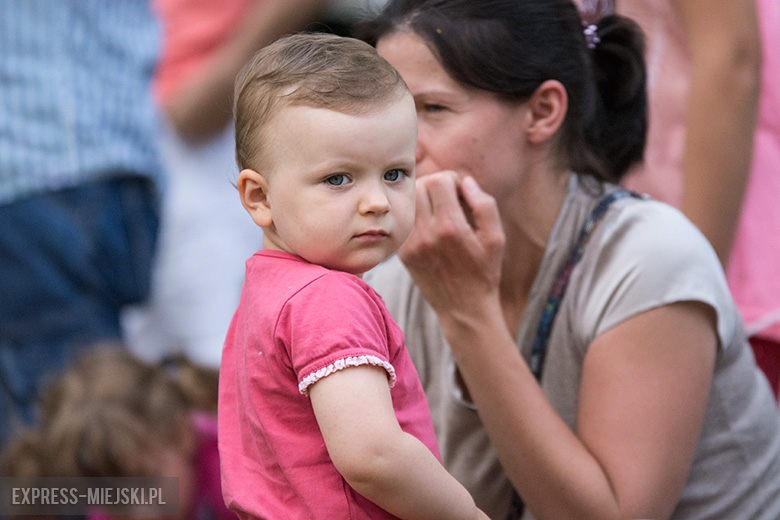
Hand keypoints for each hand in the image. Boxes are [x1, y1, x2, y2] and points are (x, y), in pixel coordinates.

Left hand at [399, 172, 504, 318]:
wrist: (463, 309)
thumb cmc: (484, 272)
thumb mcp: (496, 239)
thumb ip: (484, 205)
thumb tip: (466, 182)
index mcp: (451, 228)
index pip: (439, 180)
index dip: (452, 180)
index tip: (461, 193)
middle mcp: (427, 234)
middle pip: (420, 186)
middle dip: (437, 186)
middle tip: (450, 200)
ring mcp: (411, 244)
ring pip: (409, 202)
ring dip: (424, 200)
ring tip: (440, 212)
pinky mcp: (403, 253)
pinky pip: (405, 221)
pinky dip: (417, 217)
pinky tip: (431, 228)